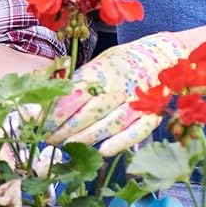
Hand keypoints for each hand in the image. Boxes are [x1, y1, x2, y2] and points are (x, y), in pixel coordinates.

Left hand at [45, 32, 187, 155]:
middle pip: (88, 112)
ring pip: (109, 124)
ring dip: (85, 138)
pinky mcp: (153, 115)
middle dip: (64, 129)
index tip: (40, 123)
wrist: (165, 55)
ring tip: (66, 146)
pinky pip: (137, 131)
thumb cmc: (123, 62)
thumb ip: (79, 82)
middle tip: (48, 139)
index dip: (56, 111)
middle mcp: (120, 85)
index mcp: (103, 69)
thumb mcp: (99, 62)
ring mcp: (138, 101)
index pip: (74, 93)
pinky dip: (120, 142)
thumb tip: (51, 101)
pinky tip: (103, 151)